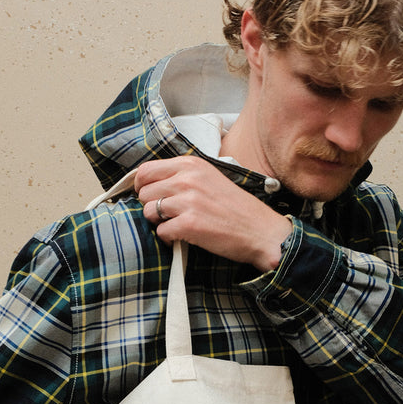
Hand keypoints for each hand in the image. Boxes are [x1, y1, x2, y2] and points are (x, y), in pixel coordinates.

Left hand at [135, 155, 290, 272]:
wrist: (260, 231)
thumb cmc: (235, 208)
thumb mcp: (210, 178)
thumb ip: (183, 176)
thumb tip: (152, 184)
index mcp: (191, 164)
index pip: (145, 170)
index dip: (142, 186)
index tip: (150, 197)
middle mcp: (187, 179)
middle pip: (144, 192)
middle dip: (151, 206)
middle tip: (168, 215)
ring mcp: (187, 202)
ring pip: (149, 212)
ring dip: (158, 223)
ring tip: (176, 225)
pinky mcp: (189, 224)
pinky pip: (161, 232)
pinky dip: (169, 238)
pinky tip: (183, 237)